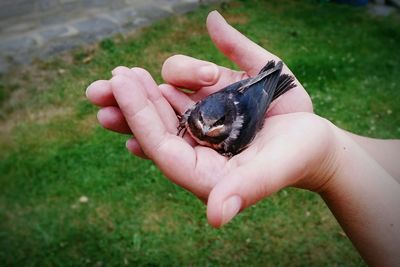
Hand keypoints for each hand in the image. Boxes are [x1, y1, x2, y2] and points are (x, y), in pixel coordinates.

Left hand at [85, 11, 323, 226]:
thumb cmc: (298, 157)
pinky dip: (176, 77)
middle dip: (130, 104)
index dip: (138, 117)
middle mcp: (197, 148)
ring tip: (128, 74)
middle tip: (109, 81)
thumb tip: (215, 217)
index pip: (162, 146)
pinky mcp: (214, 104)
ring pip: (166, 107)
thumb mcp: (276, 167)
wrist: (311, 139)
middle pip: (154, 127)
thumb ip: (247, 189)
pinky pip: (186, 90)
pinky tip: (163, 71)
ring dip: (144, 91)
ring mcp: (203, 124)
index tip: (120, 87)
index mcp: (204, 172)